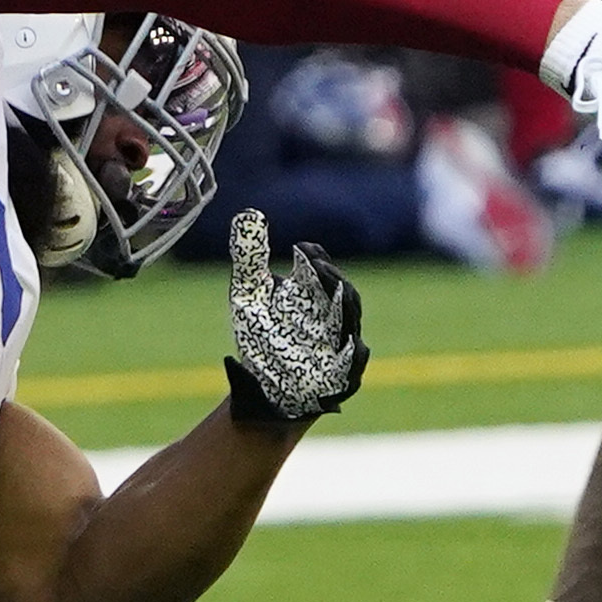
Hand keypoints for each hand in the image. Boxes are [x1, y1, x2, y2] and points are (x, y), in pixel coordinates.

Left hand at [222, 209, 367, 422]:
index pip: (320, 267)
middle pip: (342, 291)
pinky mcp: (342, 375)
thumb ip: (249, 257)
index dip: (314, 257)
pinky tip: (351, 347)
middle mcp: (331, 315)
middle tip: (316, 265)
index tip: (299, 250)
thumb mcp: (249, 295)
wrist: (264, 387)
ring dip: (346, 309)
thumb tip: (248, 214)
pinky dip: (354, 355)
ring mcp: (340, 345)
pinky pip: (354, 363)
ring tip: (335, 293)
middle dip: (332, 279)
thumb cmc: (263, 334)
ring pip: (351, 323)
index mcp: (312, 292)